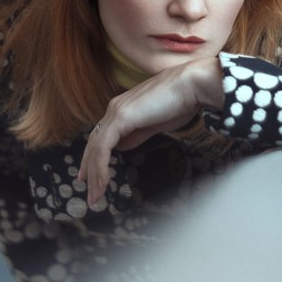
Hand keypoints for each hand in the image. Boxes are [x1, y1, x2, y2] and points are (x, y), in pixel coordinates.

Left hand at [78, 56, 223, 207]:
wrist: (191, 85)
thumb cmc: (181, 102)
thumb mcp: (155, 124)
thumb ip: (136, 134)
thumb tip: (122, 146)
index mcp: (122, 108)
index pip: (101, 136)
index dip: (94, 157)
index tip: (91, 176)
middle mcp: (114, 108)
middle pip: (94, 143)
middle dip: (90, 170)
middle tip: (90, 192)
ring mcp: (116, 112)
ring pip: (96, 148)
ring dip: (94, 175)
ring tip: (96, 196)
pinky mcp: (121, 117)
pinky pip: (104, 147)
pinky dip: (101, 167)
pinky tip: (103, 182)